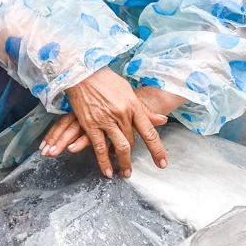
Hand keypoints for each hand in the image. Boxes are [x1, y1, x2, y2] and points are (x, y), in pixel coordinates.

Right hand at [40, 67, 171, 177]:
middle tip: (132, 165)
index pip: (149, 132)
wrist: (83, 72)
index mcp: (133, 105)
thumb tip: (162, 120)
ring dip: (123, 162)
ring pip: (120, 146)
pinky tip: (107, 171)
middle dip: (132, 153)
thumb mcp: (128, 92)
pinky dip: (104, 161)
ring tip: (125, 173)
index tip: (162, 164)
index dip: (157, 150)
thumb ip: (143, 110)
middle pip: (132, 140)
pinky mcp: (91, 124)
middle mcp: (122, 114)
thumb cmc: (106, 80)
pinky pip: (99, 147)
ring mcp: (106, 120)